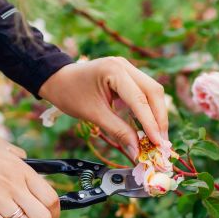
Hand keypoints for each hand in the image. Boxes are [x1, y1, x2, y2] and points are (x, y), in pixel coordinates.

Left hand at [38, 57, 168, 156]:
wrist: (56, 79)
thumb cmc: (70, 94)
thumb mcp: (93, 115)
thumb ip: (118, 131)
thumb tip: (137, 152)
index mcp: (114, 70)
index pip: (140, 99)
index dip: (151, 123)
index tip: (158, 143)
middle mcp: (125, 65)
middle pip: (153, 92)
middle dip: (159, 119)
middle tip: (162, 143)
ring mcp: (127, 68)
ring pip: (152, 92)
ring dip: (156, 115)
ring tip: (158, 139)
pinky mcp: (127, 75)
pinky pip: (144, 93)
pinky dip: (148, 110)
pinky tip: (149, 128)